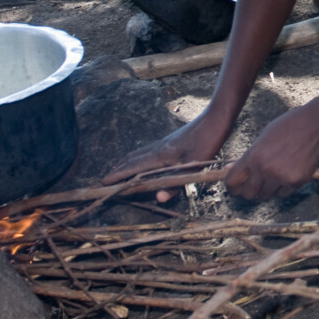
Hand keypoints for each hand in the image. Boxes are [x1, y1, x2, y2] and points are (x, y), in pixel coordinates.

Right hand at [102, 109, 233, 199]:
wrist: (215, 119)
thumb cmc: (207, 142)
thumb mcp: (194, 166)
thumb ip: (176, 184)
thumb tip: (158, 199)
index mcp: (159, 155)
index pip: (133, 167)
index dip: (118, 176)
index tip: (103, 183)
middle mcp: (157, 148)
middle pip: (132, 160)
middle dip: (117, 170)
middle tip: (105, 181)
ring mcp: (163, 144)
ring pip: (138, 154)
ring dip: (126, 163)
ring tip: (117, 170)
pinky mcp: (169, 142)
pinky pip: (146, 151)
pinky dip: (137, 158)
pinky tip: (141, 160)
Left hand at [225, 105, 318, 200]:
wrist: (316, 125)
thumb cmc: (289, 126)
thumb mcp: (263, 137)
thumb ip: (250, 156)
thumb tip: (236, 169)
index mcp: (252, 156)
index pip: (232, 182)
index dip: (232, 187)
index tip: (235, 187)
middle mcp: (264, 169)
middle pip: (248, 194)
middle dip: (248, 191)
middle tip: (253, 186)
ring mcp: (281, 177)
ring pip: (266, 196)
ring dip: (266, 190)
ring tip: (272, 177)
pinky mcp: (296, 182)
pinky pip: (283, 194)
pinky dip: (282, 189)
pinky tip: (286, 176)